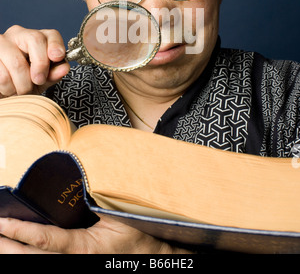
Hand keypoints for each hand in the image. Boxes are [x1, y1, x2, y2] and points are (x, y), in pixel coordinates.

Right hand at [0, 25, 69, 97]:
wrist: (2, 89)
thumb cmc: (23, 82)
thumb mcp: (42, 80)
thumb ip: (53, 74)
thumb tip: (64, 68)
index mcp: (36, 38)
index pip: (51, 34)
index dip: (56, 45)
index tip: (57, 57)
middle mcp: (18, 34)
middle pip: (35, 40)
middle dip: (40, 65)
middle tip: (38, 81)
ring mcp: (1, 42)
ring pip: (17, 62)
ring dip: (22, 84)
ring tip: (20, 90)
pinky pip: (3, 74)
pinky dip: (8, 88)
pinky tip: (8, 88)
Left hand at [0, 216, 192, 253]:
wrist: (151, 256)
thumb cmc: (136, 234)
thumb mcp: (116, 213)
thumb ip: (94, 200)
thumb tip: (74, 180)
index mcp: (84, 248)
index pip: (44, 240)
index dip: (20, 231)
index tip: (1, 223)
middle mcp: (75, 262)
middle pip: (31, 258)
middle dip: (7, 246)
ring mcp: (74, 268)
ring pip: (35, 265)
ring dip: (14, 253)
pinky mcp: (76, 265)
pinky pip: (47, 262)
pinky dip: (29, 255)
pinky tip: (18, 249)